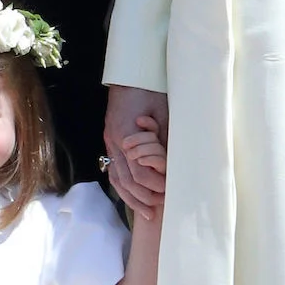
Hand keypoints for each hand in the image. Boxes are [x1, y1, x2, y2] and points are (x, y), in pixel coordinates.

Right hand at [104, 86, 168, 219]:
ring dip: (132, 197)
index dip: (155, 185)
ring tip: (147, 211)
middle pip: (126, 180)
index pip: (139, 172)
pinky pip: (113, 169)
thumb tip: (174, 165)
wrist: (130, 73)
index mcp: (127, 135)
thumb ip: (166, 139)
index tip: (170, 191)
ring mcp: (109, 141)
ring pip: (116, 178)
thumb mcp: (164, 113)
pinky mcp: (110, 139)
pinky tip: (132, 194)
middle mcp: (115, 141)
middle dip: (144, 197)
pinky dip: (123, 185)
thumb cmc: (149, 90)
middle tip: (160, 207)